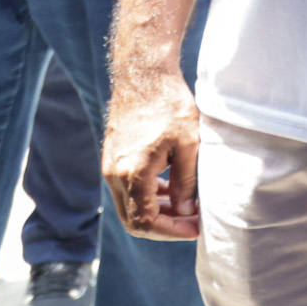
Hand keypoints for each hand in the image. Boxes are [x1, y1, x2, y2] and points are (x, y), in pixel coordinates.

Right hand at [103, 72, 201, 239]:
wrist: (143, 74)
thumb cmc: (170, 105)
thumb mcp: (189, 144)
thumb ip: (187, 182)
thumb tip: (186, 212)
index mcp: (132, 173)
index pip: (145, 221)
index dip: (171, 231)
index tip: (196, 229)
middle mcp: (114, 174)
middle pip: (133, 220)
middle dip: (164, 227)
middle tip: (193, 224)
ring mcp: (110, 166)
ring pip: (130, 205)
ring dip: (157, 212)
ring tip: (189, 208)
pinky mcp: (113, 158)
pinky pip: (128, 189)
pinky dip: (149, 196)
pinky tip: (173, 191)